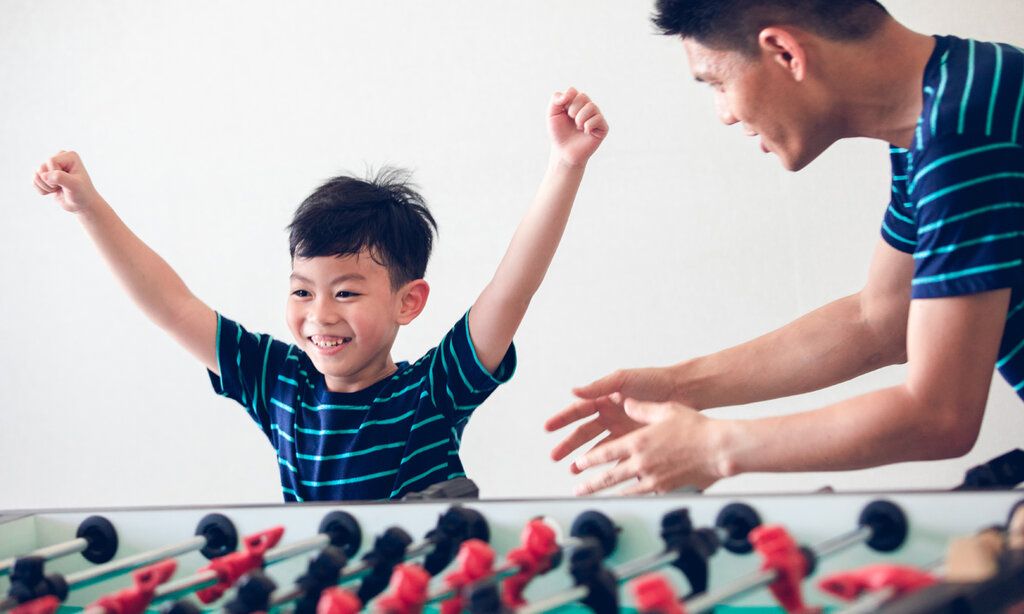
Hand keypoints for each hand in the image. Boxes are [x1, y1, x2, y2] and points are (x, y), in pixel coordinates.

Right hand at [33, 150, 102, 213]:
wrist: (82, 204)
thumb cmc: (82, 193)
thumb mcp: (74, 185)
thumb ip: (60, 177)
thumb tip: (44, 175)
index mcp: (70, 156)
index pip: (51, 161)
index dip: (55, 174)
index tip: (68, 182)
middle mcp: (59, 158)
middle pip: (41, 167)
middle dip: (50, 181)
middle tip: (63, 186)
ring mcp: (51, 166)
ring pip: (36, 174)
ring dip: (46, 186)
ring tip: (59, 188)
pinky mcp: (45, 175)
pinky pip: (34, 181)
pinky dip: (42, 190)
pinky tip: (53, 191)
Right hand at [545, 366, 683, 465]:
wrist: (684, 391)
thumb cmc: (654, 381)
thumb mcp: (623, 380)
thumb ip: (598, 386)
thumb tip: (575, 390)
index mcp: (605, 400)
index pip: (578, 411)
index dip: (562, 420)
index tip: (549, 428)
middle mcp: (612, 416)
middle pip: (584, 434)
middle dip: (569, 446)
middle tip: (555, 456)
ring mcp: (623, 430)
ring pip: (599, 448)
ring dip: (586, 459)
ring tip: (575, 471)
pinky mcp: (636, 442)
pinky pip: (620, 456)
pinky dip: (610, 466)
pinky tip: (601, 475)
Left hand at [548, 87, 607, 166]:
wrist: (564, 152)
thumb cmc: (559, 134)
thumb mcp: (552, 114)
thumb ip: (556, 99)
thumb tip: (570, 92)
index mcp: (576, 102)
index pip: (573, 91)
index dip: (566, 101)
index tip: (563, 111)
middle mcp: (588, 107)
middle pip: (583, 96)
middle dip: (573, 109)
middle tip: (571, 120)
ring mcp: (596, 116)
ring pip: (591, 106)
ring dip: (580, 118)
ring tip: (578, 127)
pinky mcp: (603, 127)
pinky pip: (598, 118)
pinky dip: (588, 125)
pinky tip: (585, 132)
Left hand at [570, 400, 725, 495]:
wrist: (718, 449)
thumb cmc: (696, 428)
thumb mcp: (665, 410)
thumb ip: (641, 408)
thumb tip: (626, 402)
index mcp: (637, 442)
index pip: (604, 453)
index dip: (588, 460)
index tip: (578, 463)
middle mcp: (641, 462)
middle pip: (608, 476)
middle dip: (590, 484)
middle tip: (578, 489)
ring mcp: (652, 478)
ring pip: (622, 488)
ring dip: (606, 492)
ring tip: (594, 497)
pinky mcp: (665, 487)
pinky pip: (642, 492)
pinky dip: (631, 494)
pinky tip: (626, 495)